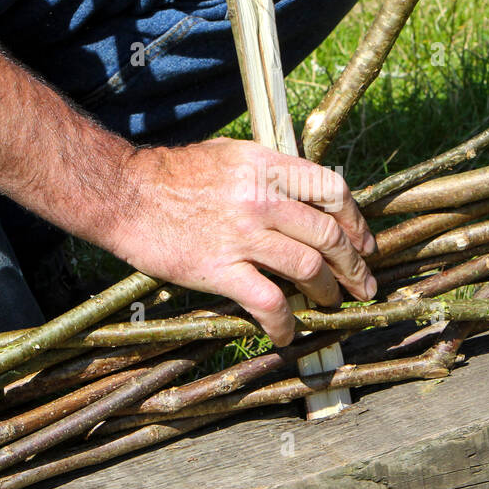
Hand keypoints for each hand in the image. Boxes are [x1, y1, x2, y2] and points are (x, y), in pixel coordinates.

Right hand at [104, 138, 377, 344]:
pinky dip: (285, 323)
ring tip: (329, 304)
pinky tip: (286, 333)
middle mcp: (262, 199)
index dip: (356, 222)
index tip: (364, 243)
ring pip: (308, 269)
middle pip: (328, 236)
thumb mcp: (231, 156)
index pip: (332, 191)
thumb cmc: (173, 174)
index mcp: (267, 166)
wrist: (125, 194)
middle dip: (354, 266)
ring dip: (327, 292)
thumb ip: (270, 174)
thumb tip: (305, 198)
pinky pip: (269, 303)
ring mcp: (243, 235)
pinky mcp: (220, 269)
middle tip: (362, 285)